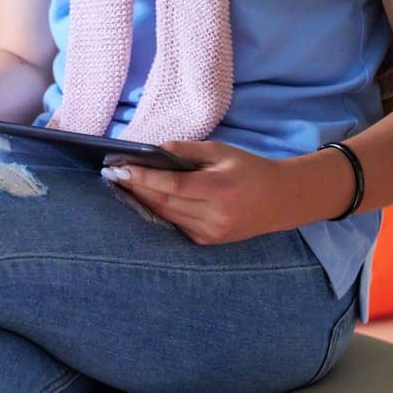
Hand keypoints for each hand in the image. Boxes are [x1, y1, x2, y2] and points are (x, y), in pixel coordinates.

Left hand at [102, 140, 292, 244]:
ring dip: (142, 200)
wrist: (280, 200)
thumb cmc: (248, 169)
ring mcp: (211, 233)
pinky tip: (144, 198)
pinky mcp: (208, 241)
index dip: (143, 178)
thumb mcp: (219, 151)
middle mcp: (216, 216)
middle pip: (165, 203)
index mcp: (221, 190)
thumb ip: (183, 151)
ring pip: (166, 215)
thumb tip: (150, 150)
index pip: (173, 186)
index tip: (119, 168)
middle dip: (135, 188)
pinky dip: (158, 210)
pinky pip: (175, 224)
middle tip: (112, 173)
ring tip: (122, 183)